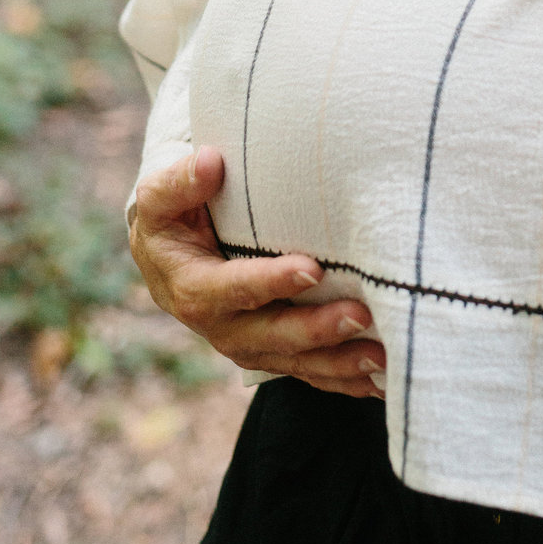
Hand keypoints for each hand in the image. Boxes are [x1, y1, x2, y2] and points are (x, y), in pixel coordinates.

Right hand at [129, 147, 384, 397]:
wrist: (168, 261)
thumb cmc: (171, 221)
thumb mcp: (160, 200)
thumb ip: (179, 183)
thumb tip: (211, 162)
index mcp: (193, 289)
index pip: (235, 288)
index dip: (272, 282)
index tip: (313, 269)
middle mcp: (220, 327)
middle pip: (272, 335)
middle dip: (317, 330)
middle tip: (360, 315)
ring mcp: (248, 347)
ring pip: (296, 362)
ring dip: (339, 363)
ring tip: (381, 357)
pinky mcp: (271, 356)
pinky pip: (309, 373)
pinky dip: (344, 379)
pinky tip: (382, 381)